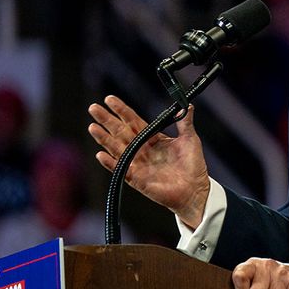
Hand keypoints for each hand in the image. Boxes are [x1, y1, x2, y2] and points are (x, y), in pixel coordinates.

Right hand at [87, 96, 210, 227]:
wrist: (195, 190)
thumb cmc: (193, 165)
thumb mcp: (190, 139)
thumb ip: (185, 122)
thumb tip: (187, 104)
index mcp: (152, 138)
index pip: (133, 120)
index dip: (121, 110)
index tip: (109, 99)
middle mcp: (142, 149)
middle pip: (120, 131)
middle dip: (107, 120)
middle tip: (93, 108)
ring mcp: (137, 164)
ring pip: (116, 148)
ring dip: (104, 138)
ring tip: (92, 127)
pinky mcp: (136, 179)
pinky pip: (120, 169)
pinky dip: (110, 163)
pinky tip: (100, 154)